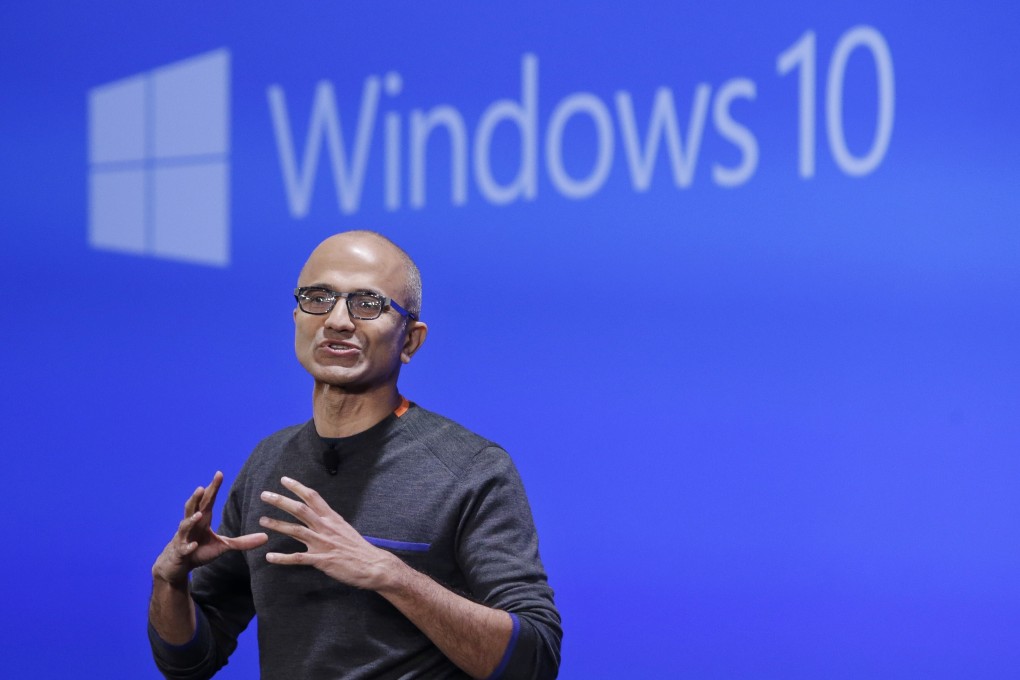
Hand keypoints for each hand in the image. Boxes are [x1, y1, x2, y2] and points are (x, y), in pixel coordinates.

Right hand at [152, 471, 268, 586]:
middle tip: (201, 487)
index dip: (212, 487)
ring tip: (199, 515)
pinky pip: (184, 548)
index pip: (207, 500)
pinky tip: (193, 545)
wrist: (177, 565)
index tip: (219, 473)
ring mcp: (184, 538)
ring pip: (185, 526)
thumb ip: (243, 541)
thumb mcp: (223, 546)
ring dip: (191, 520)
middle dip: (196, 498)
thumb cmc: (200, 550)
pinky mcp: (180, 552)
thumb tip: (266, 537)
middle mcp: (192, 525)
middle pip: (193, 508)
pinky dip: (188, 546)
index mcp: (203, 519)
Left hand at [259, 476, 399, 589]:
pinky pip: (298, 558)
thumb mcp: (345, 528)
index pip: (313, 497)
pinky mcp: (321, 560)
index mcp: (332, 518)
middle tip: (264, 495)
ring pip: (295, 530)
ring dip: (277, 525)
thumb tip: (318, 517)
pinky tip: (270, 557)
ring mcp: (323, 543)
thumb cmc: (358, 548)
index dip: (297, 487)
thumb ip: (330, 522)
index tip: (284, 480)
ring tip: (262, 520)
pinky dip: (282, 558)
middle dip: (281, 501)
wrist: (372, 565)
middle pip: (300, 509)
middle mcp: (326, 527)